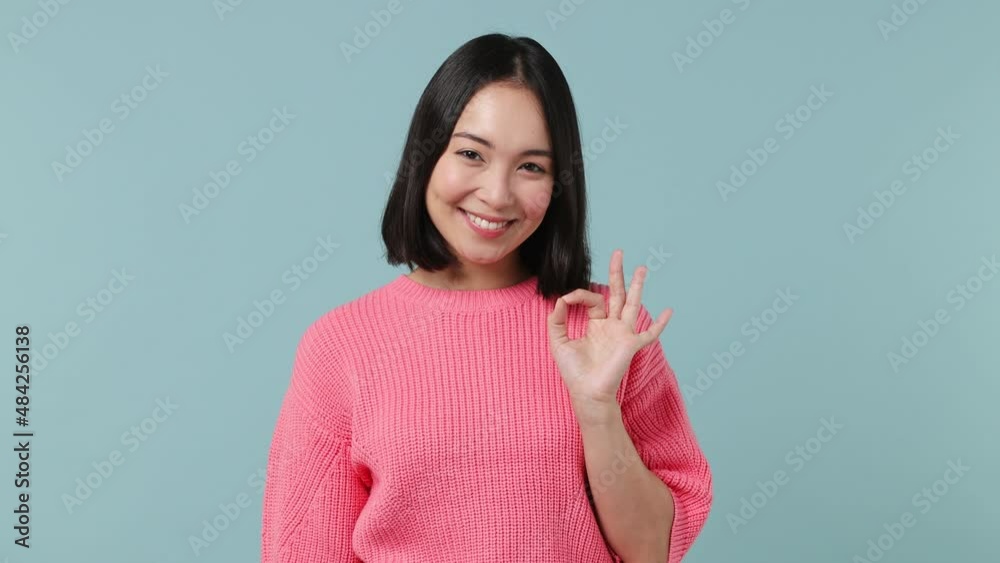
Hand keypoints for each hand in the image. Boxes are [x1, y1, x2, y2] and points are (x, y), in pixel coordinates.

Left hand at [547, 249, 672, 408]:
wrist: (586, 393)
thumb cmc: (574, 372)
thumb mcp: (557, 341)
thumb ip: (556, 319)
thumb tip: (560, 299)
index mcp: (597, 325)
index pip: (593, 300)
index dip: (580, 295)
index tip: (567, 299)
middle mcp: (612, 327)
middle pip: (617, 294)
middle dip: (618, 273)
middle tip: (618, 252)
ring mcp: (623, 334)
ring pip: (633, 305)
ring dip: (637, 286)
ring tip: (642, 268)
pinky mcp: (631, 344)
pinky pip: (649, 333)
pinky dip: (660, 324)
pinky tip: (669, 311)